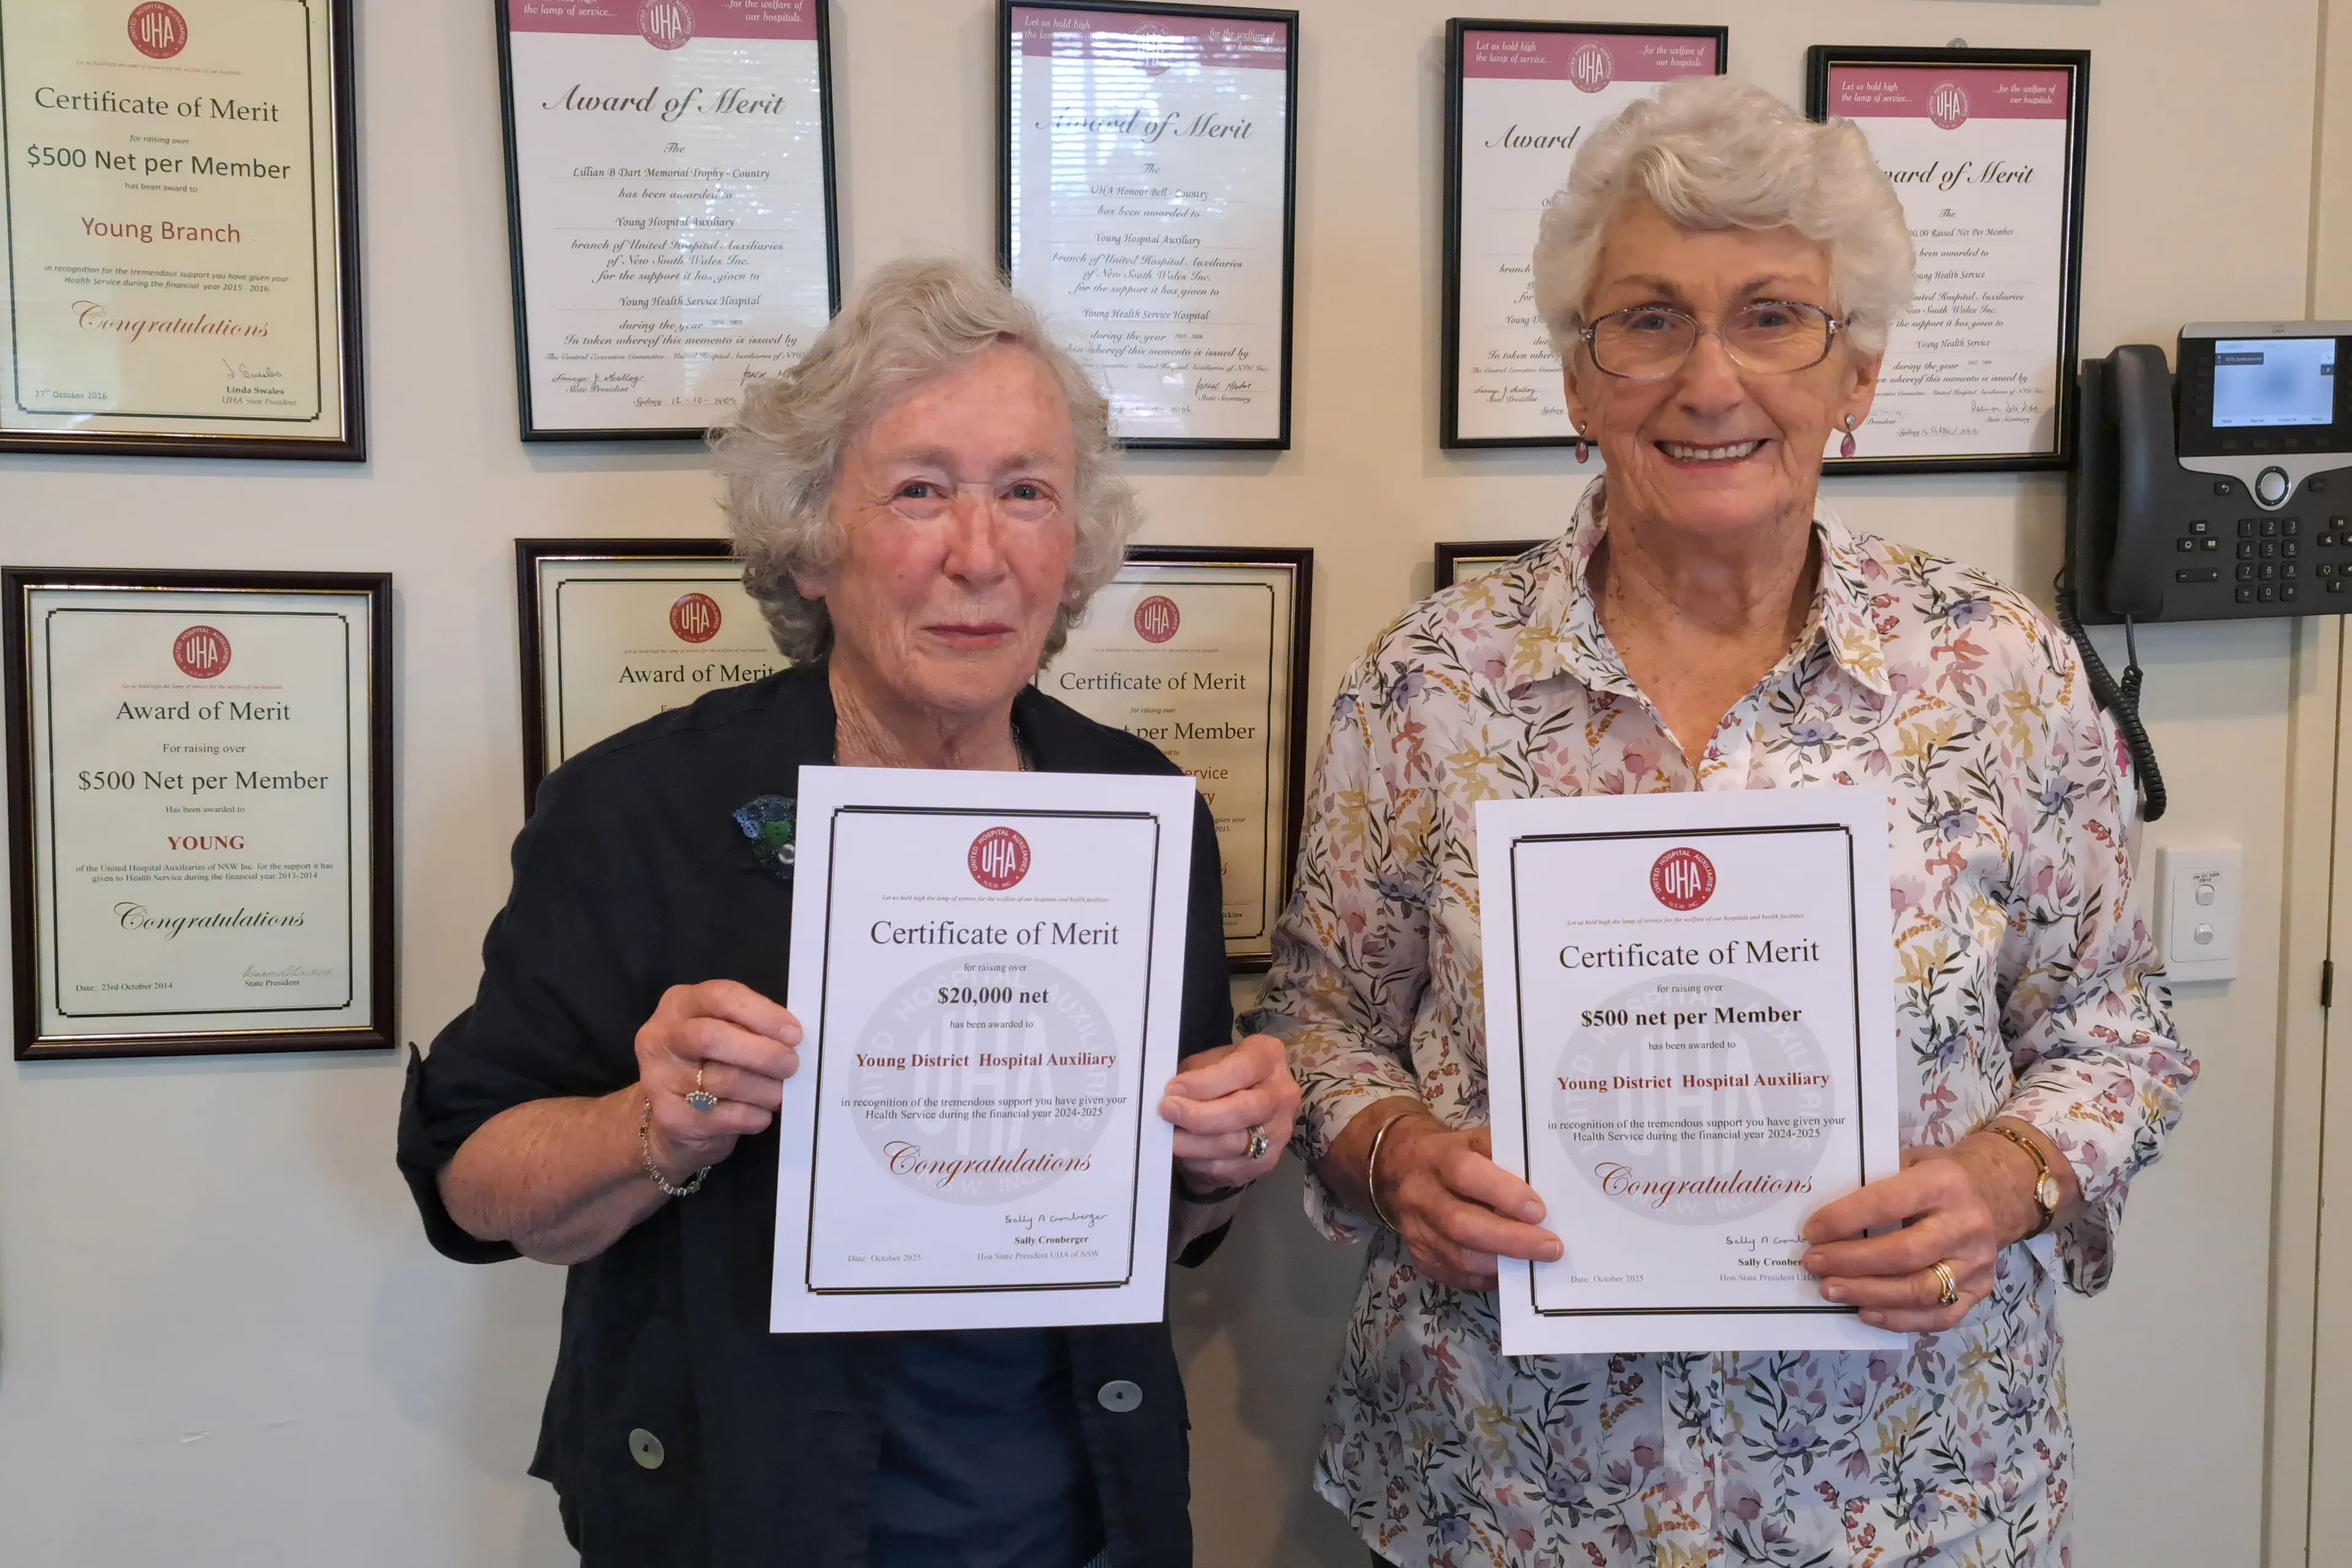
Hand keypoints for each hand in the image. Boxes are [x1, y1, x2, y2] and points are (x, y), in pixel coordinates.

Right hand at [635, 979, 802, 1183]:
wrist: (672, 1120)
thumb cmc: (708, 1065)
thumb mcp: (722, 1033)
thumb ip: (748, 1027)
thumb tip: (791, 1038)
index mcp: (679, 1005)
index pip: (720, 997)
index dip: (761, 1013)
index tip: (793, 1033)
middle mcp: (661, 1038)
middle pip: (713, 1037)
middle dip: (762, 1052)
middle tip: (791, 1065)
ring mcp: (660, 1079)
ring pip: (725, 1080)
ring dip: (765, 1089)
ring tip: (779, 1093)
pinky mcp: (671, 1118)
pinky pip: (726, 1116)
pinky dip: (755, 1115)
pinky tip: (761, 1114)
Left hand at [1160, 1033, 1298, 1196]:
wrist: (1240, 1105)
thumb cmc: (1219, 1077)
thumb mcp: (1206, 1063)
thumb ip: (1193, 1076)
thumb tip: (1170, 1096)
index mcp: (1269, 1057)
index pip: (1241, 1071)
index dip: (1205, 1082)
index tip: (1173, 1089)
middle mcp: (1283, 1094)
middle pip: (1244, 1110)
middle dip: (1200, 1115)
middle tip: (1167, 1112)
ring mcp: (1280, 1131)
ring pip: (1235, 1144)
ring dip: (1194, 1143)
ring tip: (1168, 1137)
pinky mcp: (1268, 1161)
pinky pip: (1230, 1168)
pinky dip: (1200, 1163)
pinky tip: (1184, 1153)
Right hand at [1376, 1118, 1560, 1291]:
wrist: (1399, 1169)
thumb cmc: (1451, 1153)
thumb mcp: (1475, 1140)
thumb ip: (1506, 1155)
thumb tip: (1548, 1182)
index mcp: (1438, 1158)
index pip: (1467, 1175)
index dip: (1504, 1194)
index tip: (1539, 1211)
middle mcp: (1421, 1195)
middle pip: (1463, 1225)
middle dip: (1512, 1240)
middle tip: (1551, 1248)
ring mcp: (1417, 1230)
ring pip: (1461, 1257)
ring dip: (1505, 1263)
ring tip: (1538, 1261)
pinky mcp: (1420, 1257)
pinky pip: (1458, 1275)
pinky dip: (1489, 1275)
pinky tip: (1512, 1269)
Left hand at [1800, 1141, 2010, 1331]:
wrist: (1992, 1194)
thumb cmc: (1933, 1178)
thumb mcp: (1907, 1161)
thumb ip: (1872, 1182)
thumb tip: (1821, 1218)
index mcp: (1944, 1183)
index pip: (1888, 1202)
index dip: (1846, 1219)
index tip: (1811, 1231)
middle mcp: (1967, 1225)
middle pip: (1904, 1253)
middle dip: (1851, 1262)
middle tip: (1813, 1264)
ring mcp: (1977, 1263)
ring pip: (1920, 1290)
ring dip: (1868, 1294)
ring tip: (1829, 1290)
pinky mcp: (1980, 1291)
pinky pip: (1939, 1316)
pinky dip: (1899, 1319)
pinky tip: (1865, 1312)